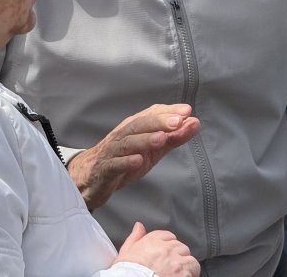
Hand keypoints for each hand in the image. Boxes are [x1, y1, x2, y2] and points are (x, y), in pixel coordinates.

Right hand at [68, 103, 199, 209]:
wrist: (91, 177)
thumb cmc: (124, 159)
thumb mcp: (152, 149)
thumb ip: (173, 137)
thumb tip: (195, 123)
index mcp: (135, 127)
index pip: (152, 114)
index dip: (169, 111)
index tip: (187, 110)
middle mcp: (123, 134)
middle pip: (140, 124)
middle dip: (159, 122)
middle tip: (178, 121)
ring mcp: (113, 151)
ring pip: (128, 142)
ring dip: (145, 140)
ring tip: (161, 139)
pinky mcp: (105, 169)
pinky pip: (114, 164)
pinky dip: (126, 162)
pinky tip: (137, 161)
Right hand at [115, 221, 199, 276]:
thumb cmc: (128, 272)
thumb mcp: (126, 253)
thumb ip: (134, 237)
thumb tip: (139, 226)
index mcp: (152, 241)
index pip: (168, 236)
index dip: (167, 245)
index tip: (165, 253)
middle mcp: (166, 249)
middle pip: (179, 246)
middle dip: (176, 255)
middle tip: (171, 265)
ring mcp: (176, 261)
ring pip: (188, 256)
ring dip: (185, 264)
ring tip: (179, 272)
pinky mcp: (183, 273)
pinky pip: (194, 267)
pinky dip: (191, 272)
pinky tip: (184, 276)